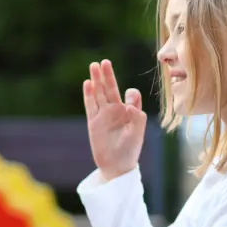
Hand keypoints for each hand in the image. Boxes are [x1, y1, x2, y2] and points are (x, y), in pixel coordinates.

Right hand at [84, 60, 146, 179]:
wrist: (116, 165)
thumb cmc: (130, 150)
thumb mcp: (138, 133)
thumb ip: (136, 116)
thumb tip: (128, 102)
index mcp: (129, 112)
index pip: (130, 95)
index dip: (131, 94)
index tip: (130, 99)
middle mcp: (115, 111)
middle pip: (110, 89)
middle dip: (107, 75)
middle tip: (104, 61)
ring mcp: (103, 115)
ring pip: (99, 93)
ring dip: (96, 80)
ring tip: (93, 66)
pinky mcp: (93, 122)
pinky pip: (90, 105)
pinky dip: (89, 94)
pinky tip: (88, 83)